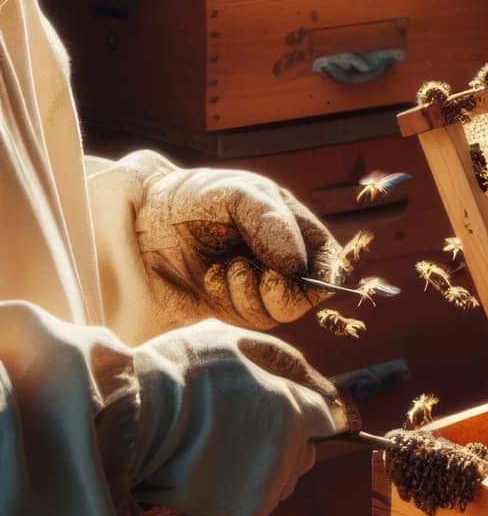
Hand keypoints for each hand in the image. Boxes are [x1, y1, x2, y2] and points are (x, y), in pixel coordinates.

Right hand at [129, 321, 354, 515]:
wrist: (131, 422)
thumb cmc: (181, 372)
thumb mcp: (239, 343)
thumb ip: (288, 362)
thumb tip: (323, 385)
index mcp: (293, 408)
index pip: (326, 418)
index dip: (307, 413)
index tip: (284, 414)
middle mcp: (290, 449)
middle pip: (305, 452)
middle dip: (287, 443)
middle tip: (241, 433)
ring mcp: (270, 484)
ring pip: (284, 481)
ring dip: (263, 470)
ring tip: (221, 454)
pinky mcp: (246, 513)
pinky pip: (258, 504)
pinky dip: (240, 495)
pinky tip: (211, 476)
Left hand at [134, 162, 342, 331]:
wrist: (131, 224)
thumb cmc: (189, 199)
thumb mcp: (235, 193)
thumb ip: (272, 221)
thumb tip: (299, 265)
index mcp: (289, 228)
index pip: (328, 259)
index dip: (326, 272)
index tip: (306, 275)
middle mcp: (276, 261)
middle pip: (308, 295)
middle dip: (286, 290)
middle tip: (261, 275)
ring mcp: (252, 288)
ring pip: (279, 313)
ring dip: (253, 295)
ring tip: (226, 270)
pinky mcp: (226, 311)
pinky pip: (248, 322)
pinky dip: (232, 303)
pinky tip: (212, 280)